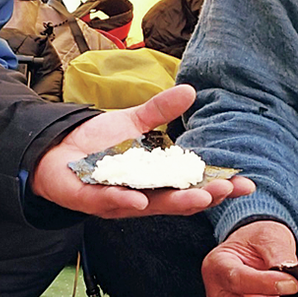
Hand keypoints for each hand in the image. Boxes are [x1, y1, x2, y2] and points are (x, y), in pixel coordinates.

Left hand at [30, 82, 253, 216]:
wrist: (52, 148)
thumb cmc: (95, 144)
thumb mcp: (132, 123)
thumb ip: (158, 111)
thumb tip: (190, 90)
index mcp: (154, 181)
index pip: (191, 186)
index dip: (217, 187)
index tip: (245, 184)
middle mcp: (140, 195)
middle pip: (176, 200)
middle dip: (202, 197)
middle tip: (226, 190)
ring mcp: (114, 200)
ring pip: (147, 206)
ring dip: (172, 203)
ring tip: (198, 199)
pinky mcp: (87, 198)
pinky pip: (107, 202)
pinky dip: (123, 202)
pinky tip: (139, 201)